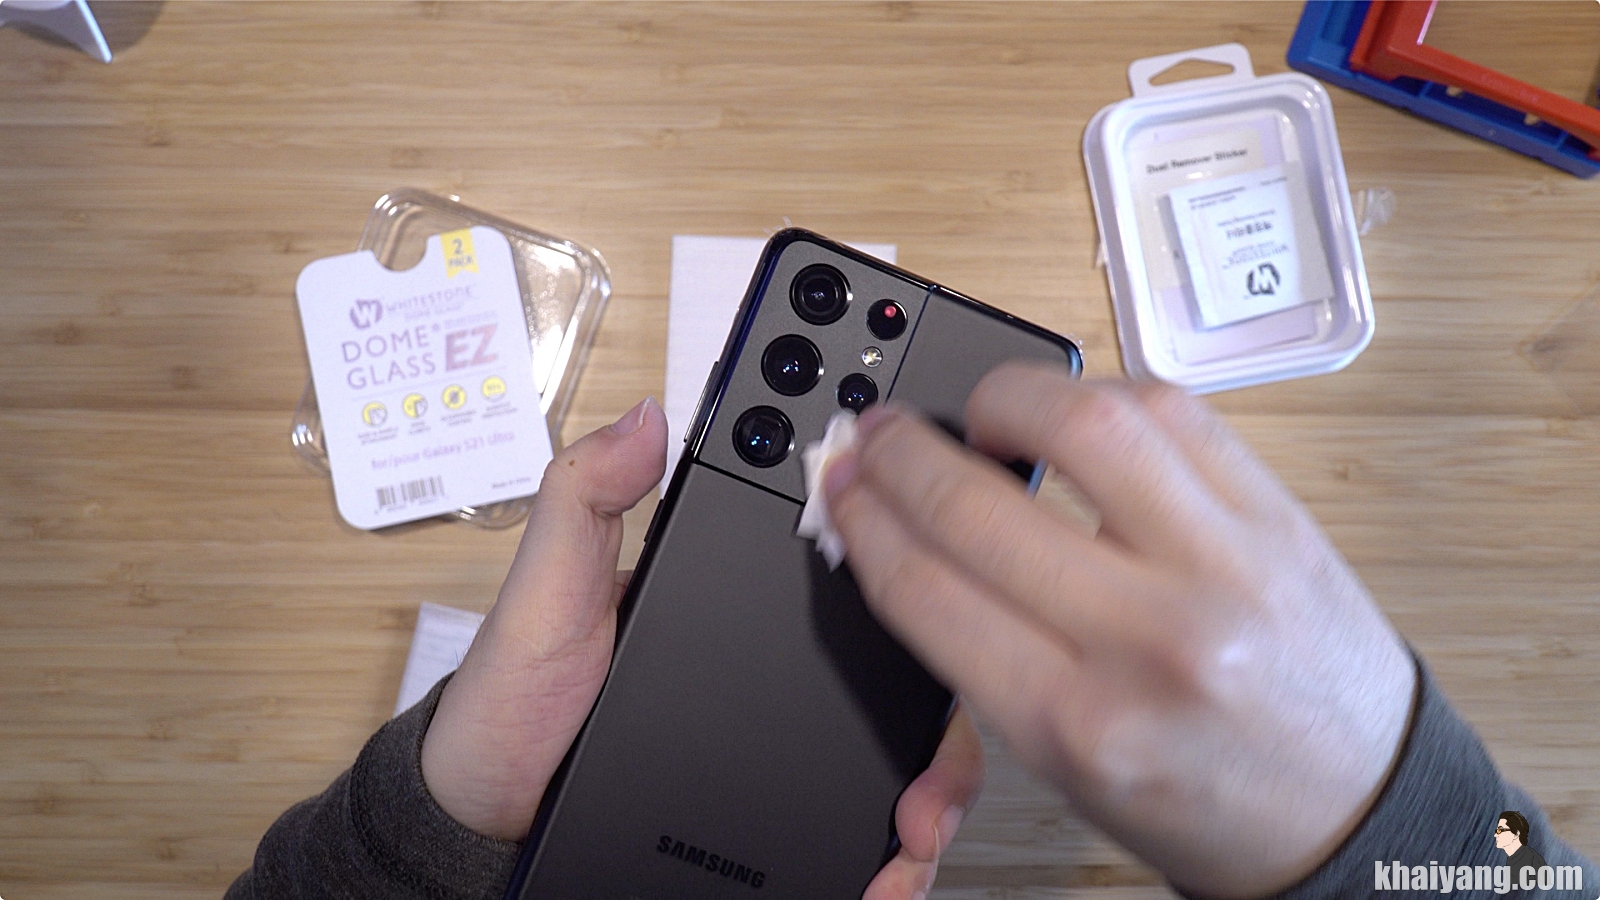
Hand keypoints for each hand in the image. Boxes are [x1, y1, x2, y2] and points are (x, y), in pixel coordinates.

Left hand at [419, 396, 982, 898]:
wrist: (490, 816)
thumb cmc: (515, 700)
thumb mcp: (546, 590)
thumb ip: (584, 497)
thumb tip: (643, 419)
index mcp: (735, 594)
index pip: (853, 576)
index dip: (913, 592)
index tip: (945, 618)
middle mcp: (776, 667)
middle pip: (898, 677)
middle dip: (940, 727)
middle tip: (935, 780)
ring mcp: (782, 737)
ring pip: (894, 754)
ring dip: (930, 792)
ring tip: (916, 838)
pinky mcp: (773, 799)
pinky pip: (850, 818)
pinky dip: (883, 849)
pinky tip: (887, 873)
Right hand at [823, 364, 1416, 898]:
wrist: (1355, 812)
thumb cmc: (1203, 797)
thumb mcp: (1063, 766)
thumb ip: (976, 655)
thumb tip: (897, 546)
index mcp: (1077, 724)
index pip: (927, 591)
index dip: (864, 522)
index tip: (843, 487)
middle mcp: (1149, 640)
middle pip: (978, 508)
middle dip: (900, 458)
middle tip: (877, 436)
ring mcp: (1222, 565)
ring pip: (1082, 425)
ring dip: (1000, 396)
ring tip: (976, 410)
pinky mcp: (1275, 515)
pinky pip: (1171, 413)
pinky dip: (1099, 396)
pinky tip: (1072, 413)